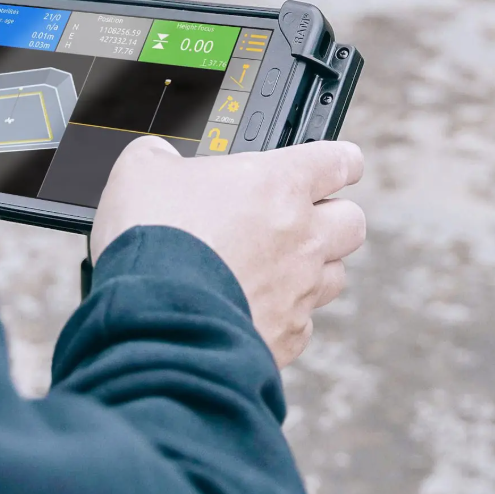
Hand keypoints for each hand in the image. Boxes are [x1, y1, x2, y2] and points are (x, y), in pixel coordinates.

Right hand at [90, 138, 365, 366]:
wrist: (155, 319)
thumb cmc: (154, 238)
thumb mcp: (141, 171)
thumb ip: (160, 156)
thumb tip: (157, 157)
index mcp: (278, 184)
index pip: (339, 160)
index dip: (338, 160)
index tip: (332, 165)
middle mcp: (303, 236)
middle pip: (353, 221)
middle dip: (333, 217)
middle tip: (299, 218)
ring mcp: (300, 290)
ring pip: (335, 275)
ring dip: (313, 269)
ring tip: (273, 267)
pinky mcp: (288, 337)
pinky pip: (302, 324)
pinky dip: (283, 316)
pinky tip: (249, 310)